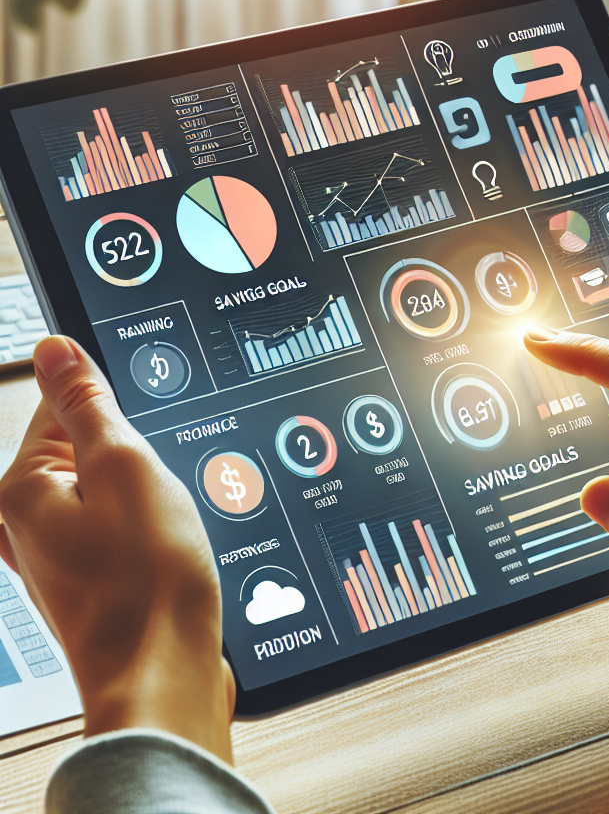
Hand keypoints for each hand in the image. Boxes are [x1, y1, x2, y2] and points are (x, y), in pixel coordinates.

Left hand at [0, 336, 234, 760]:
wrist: (166, 674)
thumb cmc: (145, 582)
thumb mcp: (124, 466)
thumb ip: (87, 403)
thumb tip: (55, 347)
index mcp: (24, 489)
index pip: (68, 406)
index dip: (121, 416)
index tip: (146, 443)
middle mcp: (31, 522)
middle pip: (96, 450)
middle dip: (142, 460)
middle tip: (161, 492)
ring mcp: (63, 554)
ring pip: (119, 490)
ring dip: (153, 496)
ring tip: (168, 527)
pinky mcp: (96, 578)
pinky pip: (127, 526)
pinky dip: (154, 528)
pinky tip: (171, 550)